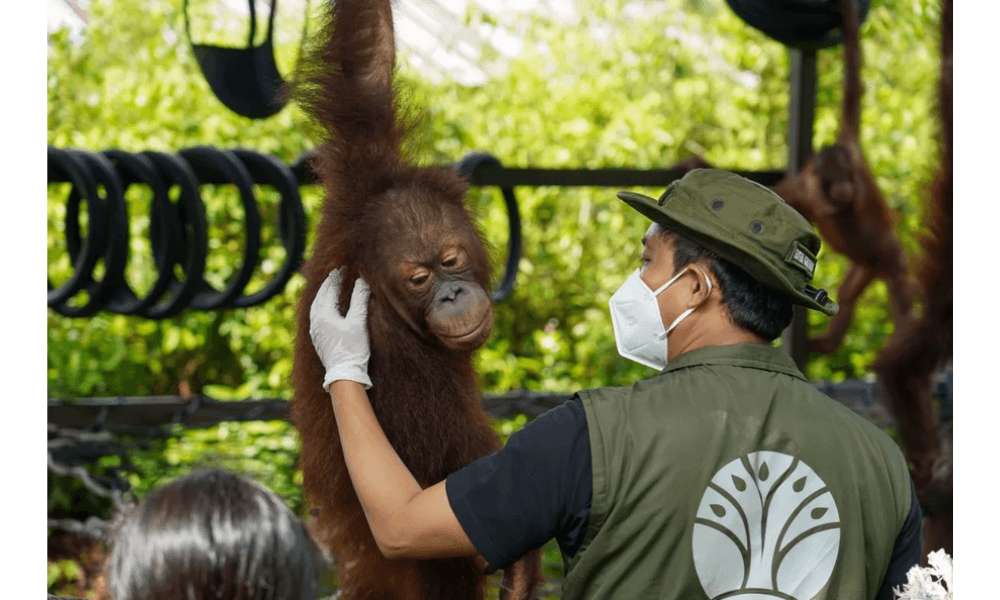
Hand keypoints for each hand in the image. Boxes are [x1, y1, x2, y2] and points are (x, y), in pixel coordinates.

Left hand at [310, 269, 372, 388]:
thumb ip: (359, 299)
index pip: (329, 289)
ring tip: (329, 288)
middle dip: (328, 284)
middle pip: (320, 296)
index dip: (337, 277)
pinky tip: (326, 309)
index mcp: (323, 314)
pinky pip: (316, 316)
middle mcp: (315, 321)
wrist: (344, 375)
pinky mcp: (317, 339)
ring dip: (323, 295)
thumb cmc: (352, 349)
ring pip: (315, 306)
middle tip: (336, 274)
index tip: (343, 268)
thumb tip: (362, 281)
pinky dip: (321, 307)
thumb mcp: (359, 322)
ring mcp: (314, 331)